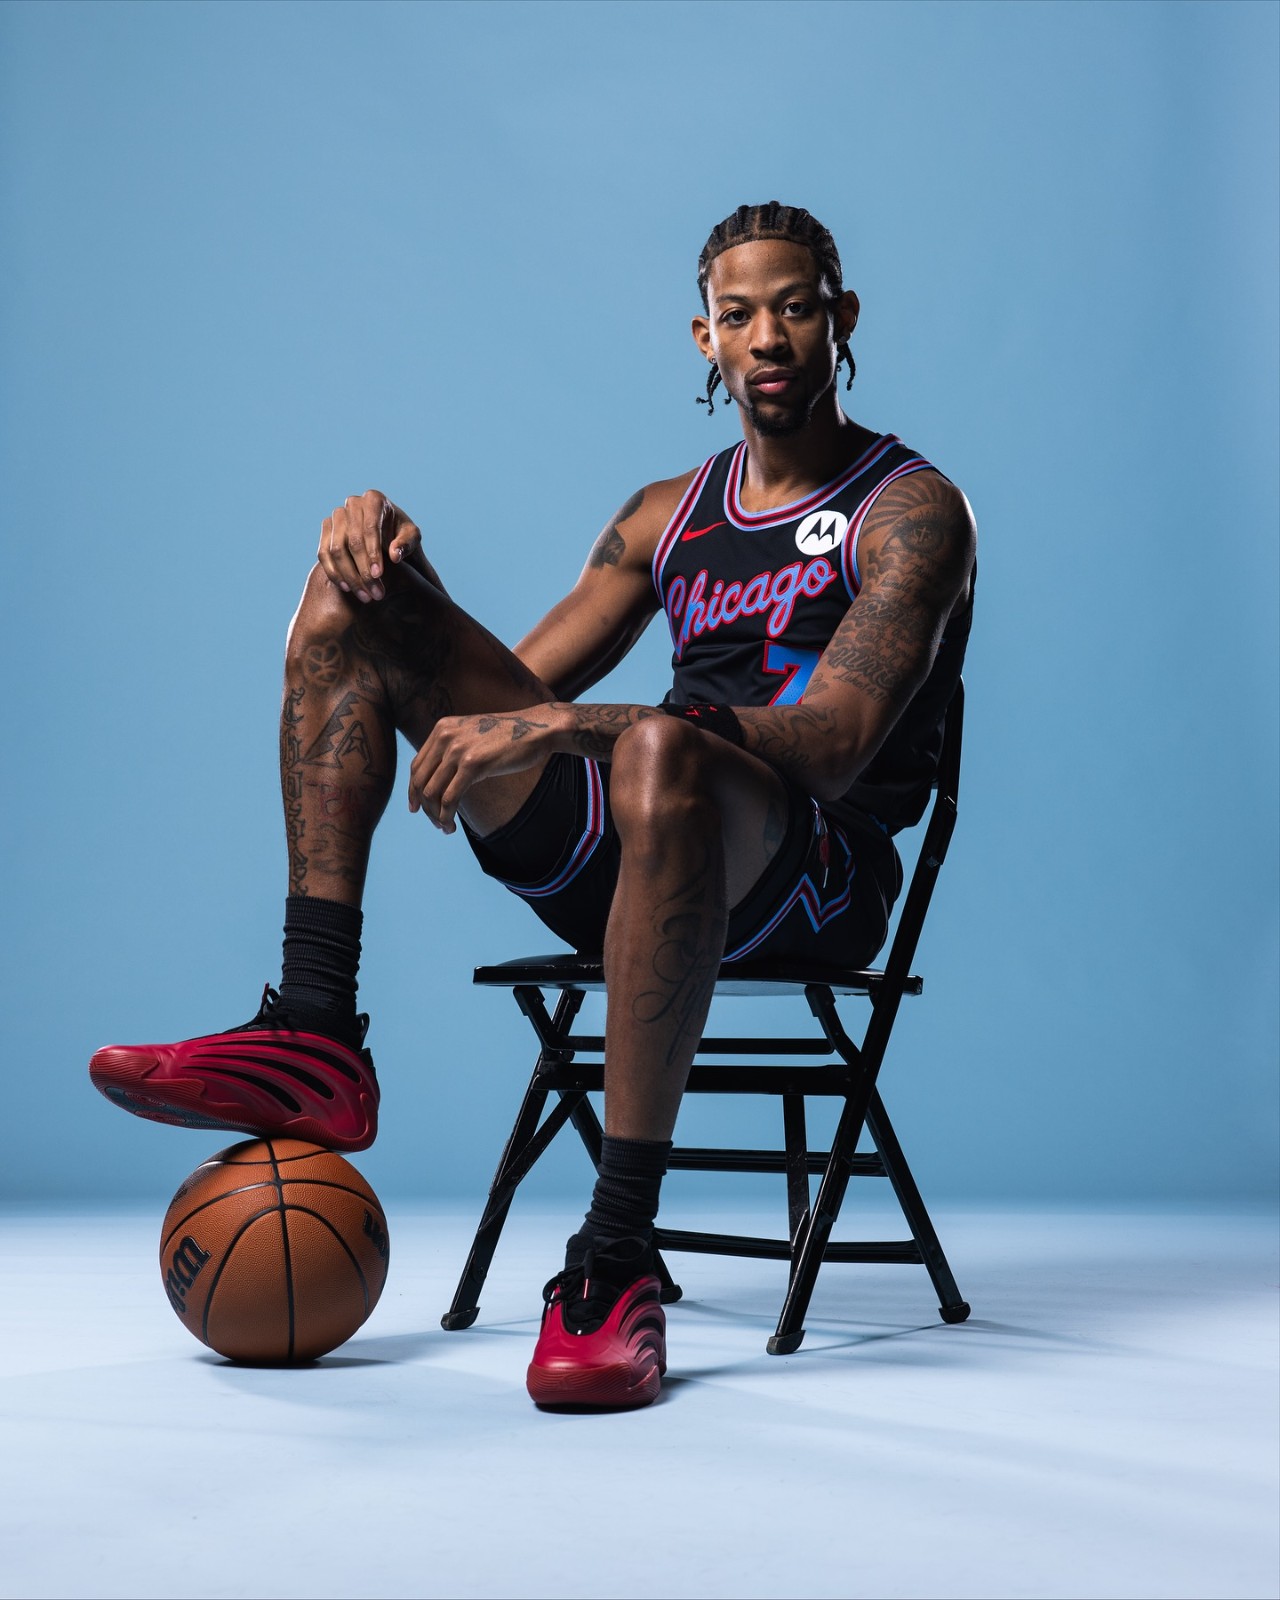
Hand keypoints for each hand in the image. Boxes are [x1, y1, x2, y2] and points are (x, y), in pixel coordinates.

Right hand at [318, 490, 422, 601]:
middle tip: (374, 593)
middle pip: (351, 540)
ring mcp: (337, 516)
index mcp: (375, 500)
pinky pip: (324, 553)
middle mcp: (352, 503)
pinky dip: (334, 573)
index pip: (370, 528)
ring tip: (364, 596)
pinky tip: (347, 588)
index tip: (378, 575)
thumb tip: (394, 555)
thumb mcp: (412, 538)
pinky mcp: (326, 529)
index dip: (373, 553)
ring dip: (349, 576)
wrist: (387, 536)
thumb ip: (406, 544)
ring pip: (335, 549)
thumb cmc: (402, 535)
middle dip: (362, 570)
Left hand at [408, 710, 557, 831]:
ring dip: (436, 815)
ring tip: (445, 828)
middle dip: (424, 807)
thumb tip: (440, 777)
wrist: (536, 729)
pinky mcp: (473, 764)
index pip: (416, 766)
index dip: (412, 790)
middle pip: (420, 781)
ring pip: (432, 792)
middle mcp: (445, 737)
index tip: (416, 808)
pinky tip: (451, 825)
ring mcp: (458, 750)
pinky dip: (446, 816)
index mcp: (442, 728)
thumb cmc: (509, 736)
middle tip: (435, 823)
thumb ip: (454, 749)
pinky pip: (450, 798)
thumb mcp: (473, 735)